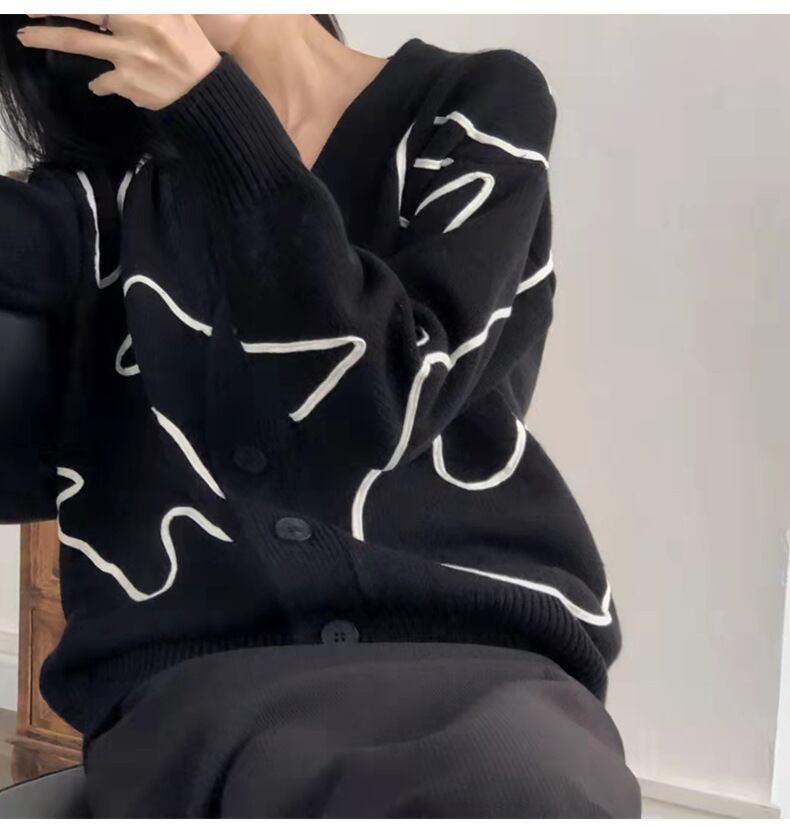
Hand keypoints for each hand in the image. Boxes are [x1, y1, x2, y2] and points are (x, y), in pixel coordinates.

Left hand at [17, 14, 220, 109]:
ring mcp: (130, 56)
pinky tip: (100, 84)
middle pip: (81, 10)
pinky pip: (102, 81)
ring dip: (47, 39)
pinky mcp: (129, 83)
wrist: (208, 94)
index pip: (98, 0)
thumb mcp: (174, 14)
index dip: (70, 1)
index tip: (46, 2)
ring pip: (77, 42)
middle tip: (26, 8)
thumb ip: (148, 7)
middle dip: (48, 7)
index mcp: (146, 8)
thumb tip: (114, 8)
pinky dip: (99, 83)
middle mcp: (136, 27)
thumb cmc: (192, 49)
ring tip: (27, 37)